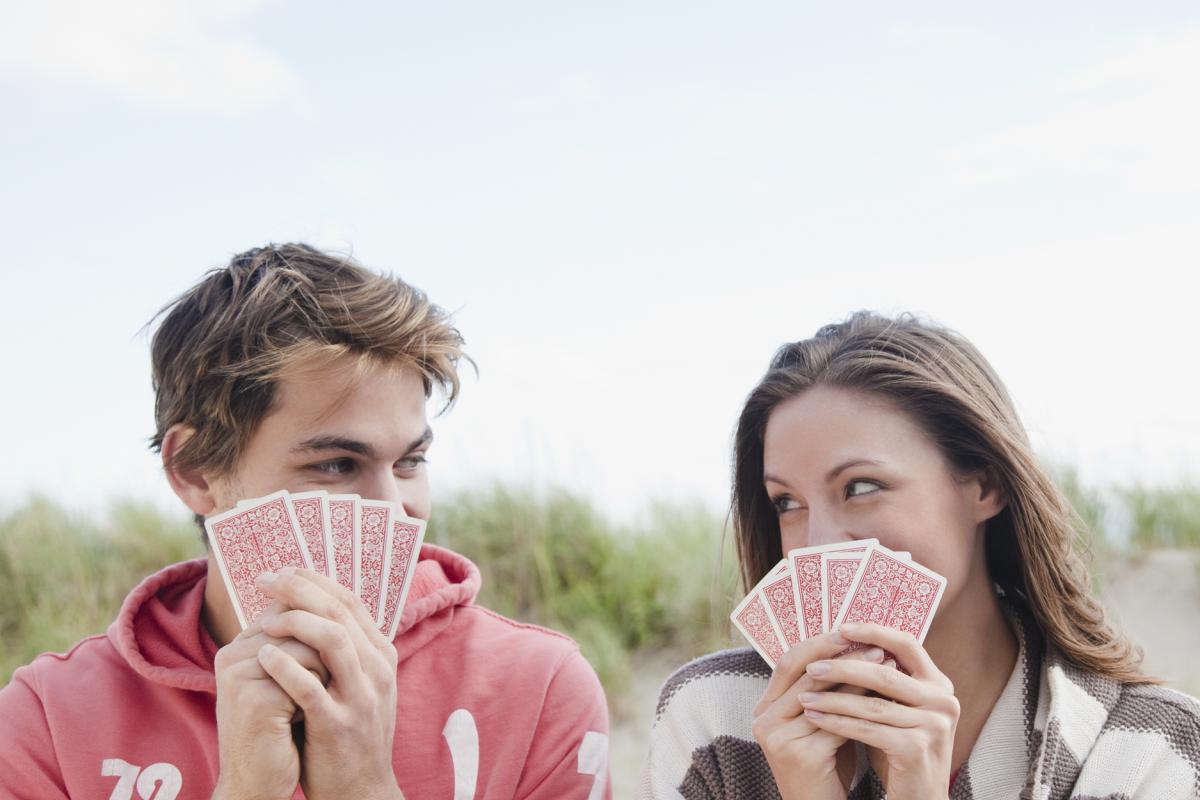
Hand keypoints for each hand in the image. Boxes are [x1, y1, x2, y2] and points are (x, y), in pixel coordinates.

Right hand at [212, 600, 328, 799]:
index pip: (291, 610)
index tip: (309, 677)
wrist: (258, 786)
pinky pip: (307, 677)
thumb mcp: (284, 681)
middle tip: (312, 694)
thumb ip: (296, 644)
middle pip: (303, 625)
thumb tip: (331, 603)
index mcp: (239, 646)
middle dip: (322, 659)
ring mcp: (240, 675)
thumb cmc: (279, 733)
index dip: (317, 640)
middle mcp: (232, 654)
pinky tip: (300, 721)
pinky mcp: (254, 699)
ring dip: (323, 677)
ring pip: (310, 647)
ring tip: (305, 707)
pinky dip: (316, 698)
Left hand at [254, 568, 403, 799]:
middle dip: (298, 589)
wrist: (360, 791)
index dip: (313, 580)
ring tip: (263, 620)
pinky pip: (309, 687)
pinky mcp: (338, 724)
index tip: (282, 571)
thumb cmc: (349, 734)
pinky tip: (263, 656)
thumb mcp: (359, 685)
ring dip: (293, 622)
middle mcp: (377, 669)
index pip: (350, 601)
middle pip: (339, 610)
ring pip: (332, 639)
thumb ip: (344, 650)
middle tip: (265, 579)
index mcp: (381, 655)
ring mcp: (361, 697)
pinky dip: (284, 666)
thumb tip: (308, 607)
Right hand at [752, 630, 890, 799]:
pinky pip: (836, 722)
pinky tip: (882, 696)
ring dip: (855, 674)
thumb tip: (859, 647)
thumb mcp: (821, 721)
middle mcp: (763, 720)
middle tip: (871, 641)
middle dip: (836, 652)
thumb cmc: (827, 765)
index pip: (788, 661)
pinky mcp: (800, 755)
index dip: (818, 643)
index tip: (850, 631)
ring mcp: (778, 738)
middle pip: (799, 670)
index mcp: (764, 708)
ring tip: (883, 662)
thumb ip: (828, 691)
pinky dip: (860, 704)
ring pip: (821, 694)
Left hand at [798, 623, 959, 799]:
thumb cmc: (900, 750)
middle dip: (844, 667)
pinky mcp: (917, 749)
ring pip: (872, 704)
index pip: (908, 644)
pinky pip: (868, 729)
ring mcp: (934, 725)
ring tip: (803, 696)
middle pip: (886, 672)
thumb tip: (841, 645)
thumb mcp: (897, 709)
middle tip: (812, 667)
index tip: (841, 628)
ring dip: (833, 698)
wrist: (920, 799)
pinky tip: (815, 717)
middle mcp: (944, 701)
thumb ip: (882, 681)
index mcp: (939, 684)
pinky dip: (838, 722)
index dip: (875, 632)